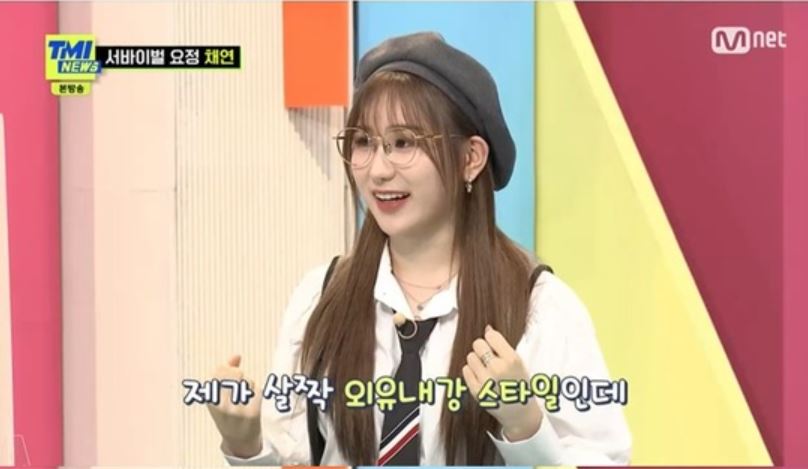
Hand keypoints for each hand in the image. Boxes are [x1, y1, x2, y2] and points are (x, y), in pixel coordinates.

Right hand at [206, 354, 262, 457]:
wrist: (239, 440)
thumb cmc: (227, 412)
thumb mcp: (218, 395)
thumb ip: (224, 372)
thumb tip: (237, 355)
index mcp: (211, 400)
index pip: (220, 371)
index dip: (227, 368)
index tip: (227, 376)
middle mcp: (222, 406)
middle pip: (235, 373)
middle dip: (238, 373)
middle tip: (238, 383)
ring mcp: (238, 411)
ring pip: (248, 381)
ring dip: (249, 384)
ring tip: (244, 397)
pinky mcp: (253, 414)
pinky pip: (258, 390)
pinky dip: (257, 393)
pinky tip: (252, 402)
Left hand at [462, 326, 542, 441]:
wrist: (519, 414)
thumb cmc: (520, 386)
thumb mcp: (519, 363)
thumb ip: (502, 346)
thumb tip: (487, 328)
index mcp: (512, 360)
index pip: (491, 336)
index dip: (491, 338)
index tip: (494, 345)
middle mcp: (498, 369)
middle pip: (478, 344)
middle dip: (482, 348)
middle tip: (489, 357)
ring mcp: (486, 381)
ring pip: (470, 357)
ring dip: (477, 360)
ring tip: (486, 369)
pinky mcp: (476, 391)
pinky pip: (465, 370)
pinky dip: (471, 371)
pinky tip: (481, 377)